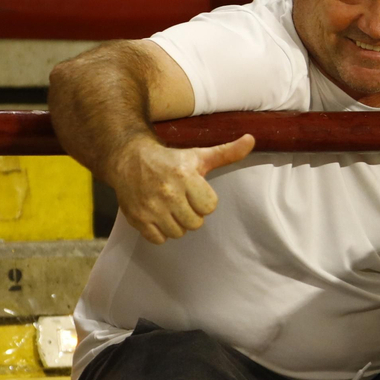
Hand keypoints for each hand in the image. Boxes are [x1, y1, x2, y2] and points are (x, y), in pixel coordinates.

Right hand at [106, 133, 254, 243]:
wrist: (129, 158)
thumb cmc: (169, 160)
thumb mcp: (199, 156)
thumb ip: (227, 153)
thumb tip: (251, 140)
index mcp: (185, 176)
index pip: (209, 207)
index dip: (203, 201)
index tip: (194, 192)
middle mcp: (168, 192)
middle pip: (195, 223)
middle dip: (190, 214)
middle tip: (181, 201)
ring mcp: (151, 207)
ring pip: (178, 233)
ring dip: (176, 224)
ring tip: (169, 208)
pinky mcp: (137, 218)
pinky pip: (158, 239)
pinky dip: (159, 231)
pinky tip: (157, 215)